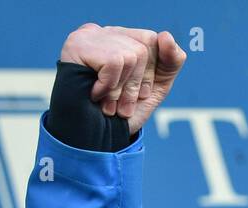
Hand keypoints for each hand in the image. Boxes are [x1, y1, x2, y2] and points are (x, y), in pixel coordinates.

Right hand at [59, 24, 186, 133]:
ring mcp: (90, 36)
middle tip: (124, 104)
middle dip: (139, 83)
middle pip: (142, 48)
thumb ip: (170, 62)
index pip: (150, 39)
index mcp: (123, 39)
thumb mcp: (155, 87)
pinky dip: (110, 86)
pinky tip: (96, 95)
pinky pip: (113, 62)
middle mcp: (105, 32)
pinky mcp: (77, 44)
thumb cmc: (123, 110)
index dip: (152, 71)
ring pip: (130, 56)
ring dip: (123, 90)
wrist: (95, 135)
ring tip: (110, 105)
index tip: (143, 94)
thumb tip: (166, 35)